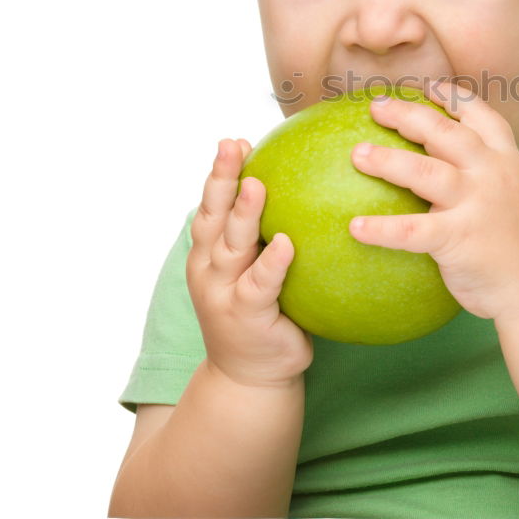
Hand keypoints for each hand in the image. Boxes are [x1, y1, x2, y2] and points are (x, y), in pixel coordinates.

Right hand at [186, 138, 313, 387]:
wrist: (250, 377)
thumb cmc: (262, 314)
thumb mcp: (255, 271)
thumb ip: (268, 237)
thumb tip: (308, 191)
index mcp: (210, 253)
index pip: (212, 205)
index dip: (220, 173)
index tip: (233, 141)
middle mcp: (210, 268)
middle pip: (213, 216)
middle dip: (220, 179)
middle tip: (232, 145)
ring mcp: (224, 292)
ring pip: (232, 245)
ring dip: (242, 213)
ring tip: (256, 185)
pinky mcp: (247, 316)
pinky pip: (260, 285)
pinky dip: (271, 263)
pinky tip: (285, 244)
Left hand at [348, 79, 518, 322]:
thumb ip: (494, 182)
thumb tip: (458, 180)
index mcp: (509, 161)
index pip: (482, 116)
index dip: (453, 97)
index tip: (428, 86)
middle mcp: (493, 174)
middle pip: (445, 131)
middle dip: (409, 114)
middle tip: (376, 106)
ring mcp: (477, 204)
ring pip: (425, 171)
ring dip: (388, 160)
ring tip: (357, 154)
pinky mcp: (460, 239)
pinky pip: (412, 231)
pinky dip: (382, 228)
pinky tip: (354, 227)